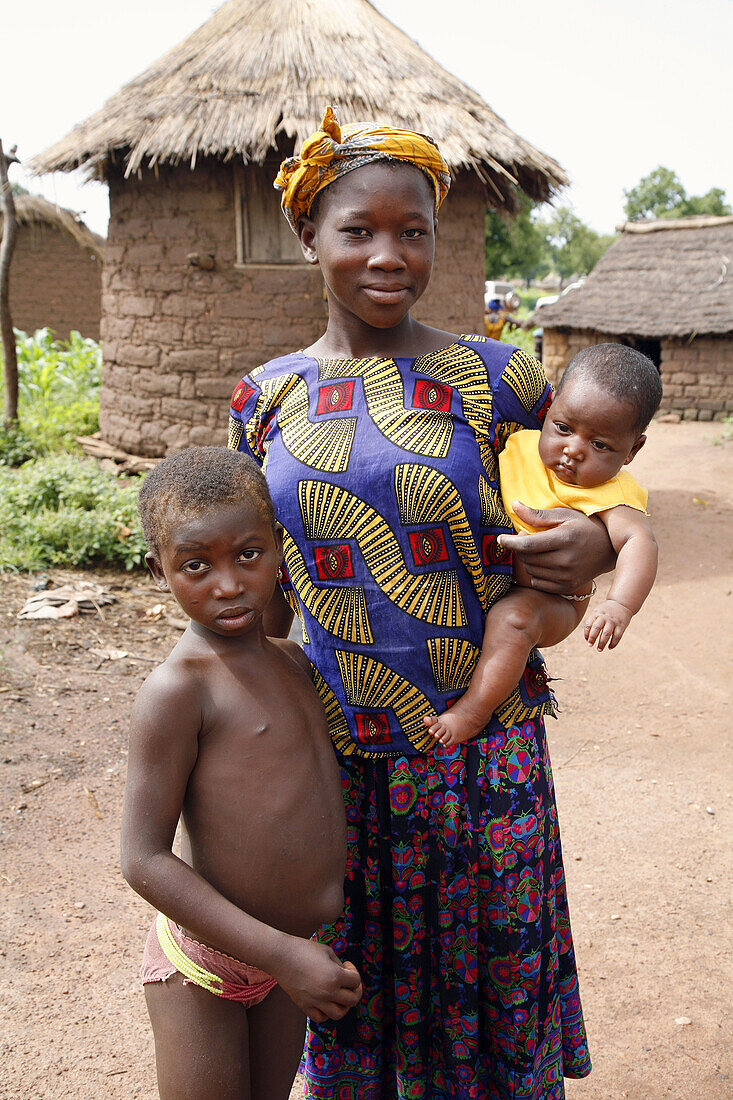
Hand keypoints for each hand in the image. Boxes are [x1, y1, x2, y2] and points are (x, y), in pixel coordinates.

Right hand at [274, 936, 361, 1022]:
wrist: (281, 956)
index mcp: (335, 976)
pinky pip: (321, 1018)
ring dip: (343, 1005)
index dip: (354, 971)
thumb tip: (346, 977)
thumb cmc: (304, 949)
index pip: (356, 981)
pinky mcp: (305, 1006)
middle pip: (352, 1000)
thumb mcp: (327, 952)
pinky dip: (327, 1013)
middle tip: (349, 982)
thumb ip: (339, 965)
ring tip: (339, 995)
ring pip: (339, 1014)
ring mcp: (316, 1002)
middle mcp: (328, 992)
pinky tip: (326, 1002)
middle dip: (354, 990)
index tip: (346, 965)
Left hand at [423, 711, 476, 747]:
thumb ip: (430, 721)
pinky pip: (451, 741)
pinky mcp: (453, 738)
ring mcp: (449, 733)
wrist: (457, 724)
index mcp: (440, 723)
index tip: (430, 731)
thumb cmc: (441, 724)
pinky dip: (448, 743)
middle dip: (439, 733)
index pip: (436, 724)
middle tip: (436, 736)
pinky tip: (445, 745)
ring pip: (446, 736)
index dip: (433, 728)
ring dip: (444, 739)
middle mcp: (444, 728)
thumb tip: (425, 719)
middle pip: (441, 730)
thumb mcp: (436, 721)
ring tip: (440, 741)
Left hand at [499, 502, 613, 594]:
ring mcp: (566, 577)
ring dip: (528, 559)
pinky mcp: (566, 587)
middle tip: (526, 536)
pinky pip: (538, 582)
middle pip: (527, 558)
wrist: (609, 549)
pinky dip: (536, 572)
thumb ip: (537, 514)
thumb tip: (514, 505)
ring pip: (531, 570)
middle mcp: (565, 561)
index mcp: (564, 539)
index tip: (500, 539)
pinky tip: (545, 562)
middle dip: (520, 548)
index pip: (528, 544)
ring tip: (539, 548)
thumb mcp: (564, 515)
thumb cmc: (584, 526)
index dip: (510, 542)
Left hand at [583, 599, 631, 650]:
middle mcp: (604, 617)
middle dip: (592, 638)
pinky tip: (609, 647)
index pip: (589, 624)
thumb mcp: (597, 611)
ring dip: (602, 643)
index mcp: (596, 613)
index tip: (587, 640)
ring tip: (599, 649)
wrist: (622, 603)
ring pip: (606, 633)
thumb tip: (587, 637)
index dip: (586, 633)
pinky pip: (617, 636)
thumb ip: (592, 622)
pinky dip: (613, 643)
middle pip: (596, 628)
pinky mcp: (621, 625)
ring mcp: (613, 621)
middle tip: (590, 645)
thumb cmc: (606, 611)